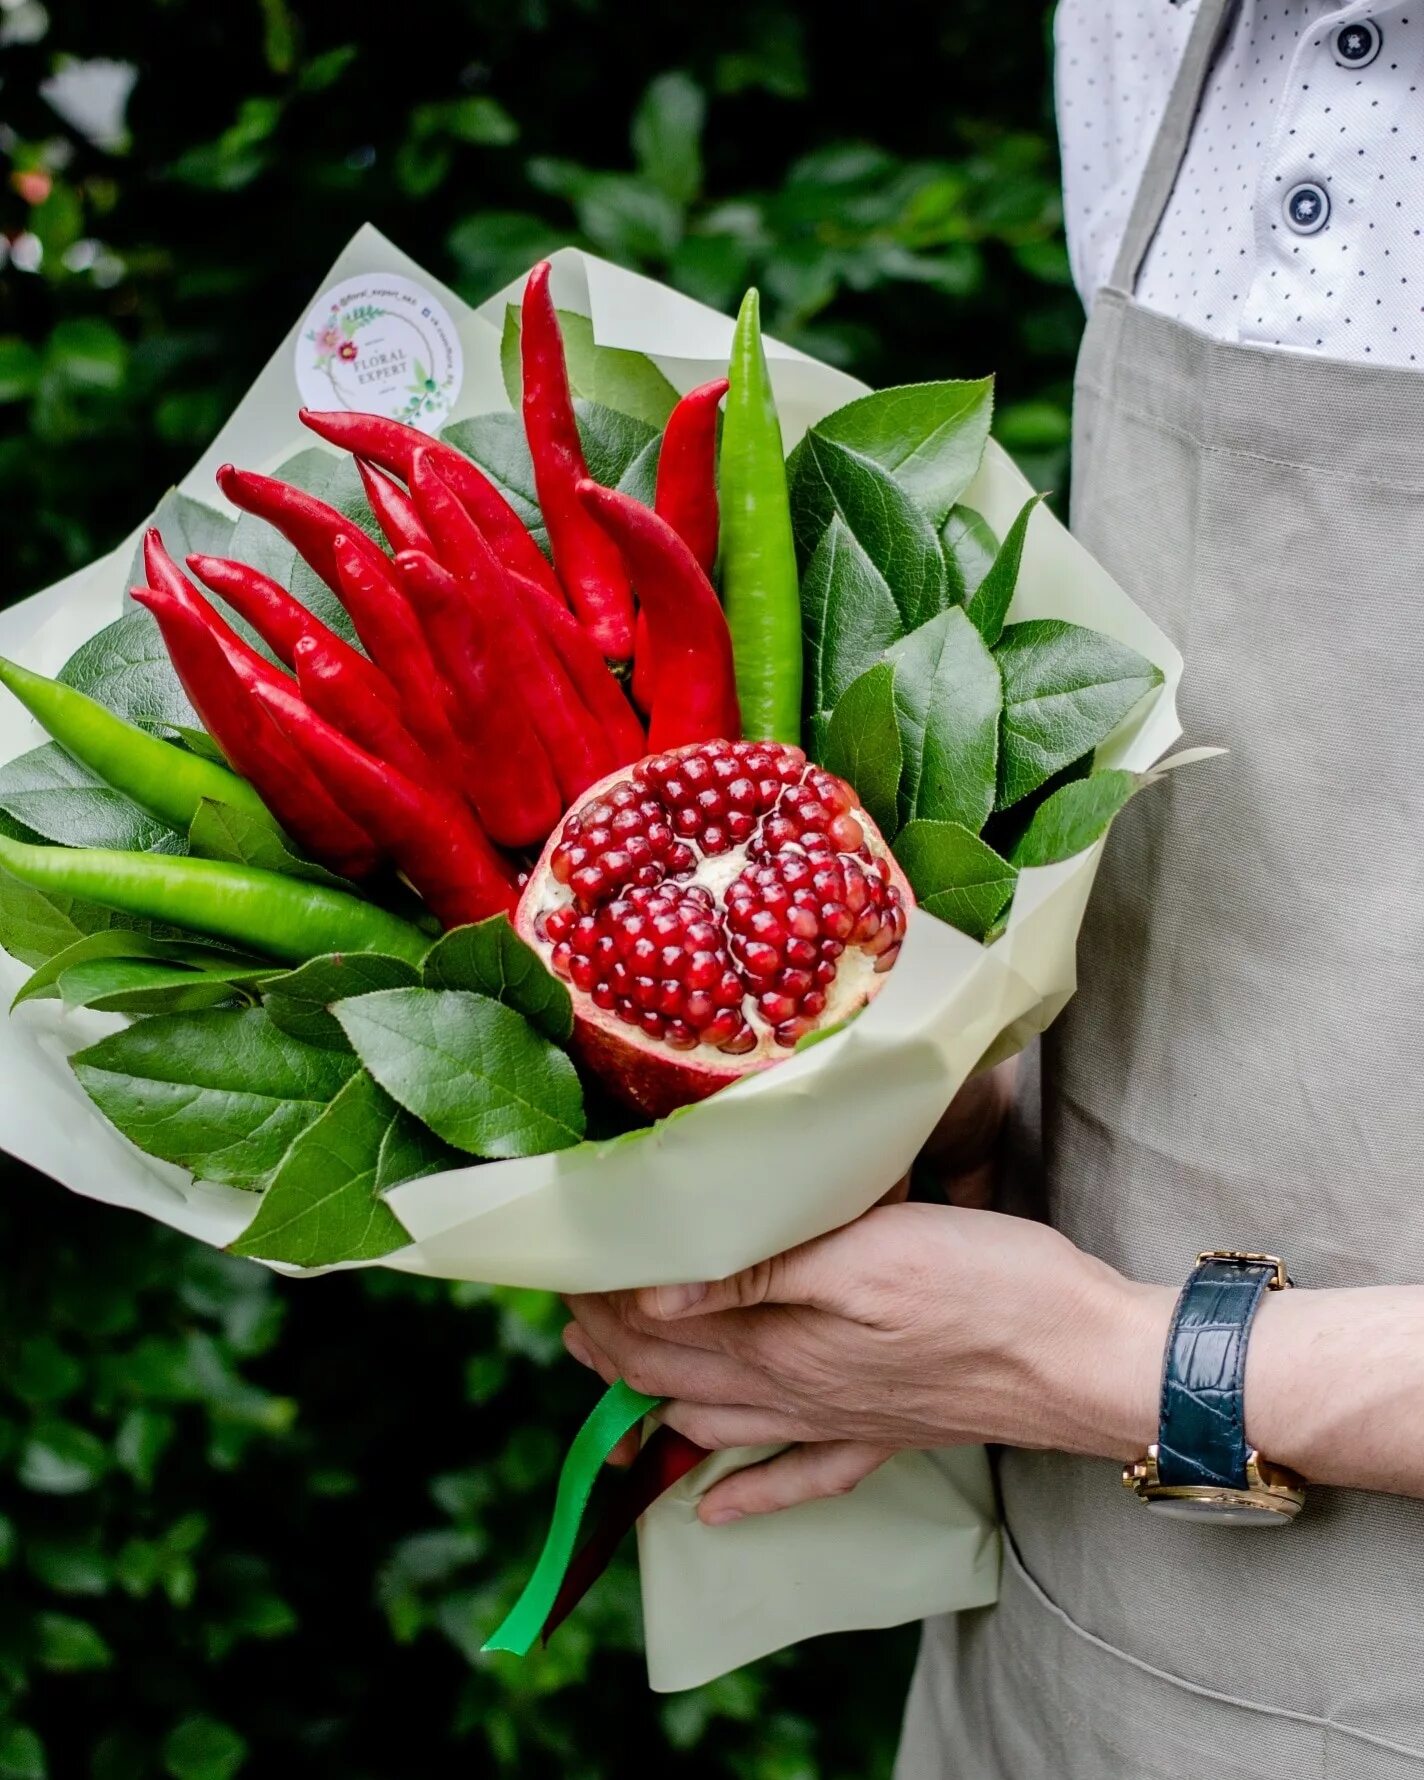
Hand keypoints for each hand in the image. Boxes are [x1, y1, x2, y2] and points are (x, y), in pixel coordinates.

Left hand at [564, 1202, 1171, 1522]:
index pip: (658, 1329)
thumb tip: (652, 1293)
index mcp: (780, 1342)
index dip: (605, 1301)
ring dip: (653, 1404)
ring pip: (719, 1423)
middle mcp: (795, 1392)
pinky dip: (745, 1492)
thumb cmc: (984, 1285)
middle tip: (566, 1313)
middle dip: (611, 1345)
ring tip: (606, 1382)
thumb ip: (755, 1273)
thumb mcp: (862, 1252)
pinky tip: (711, 1507)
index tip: (567, 1266)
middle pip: (674, 1376)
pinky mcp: (885, 1434)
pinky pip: (796, 1478)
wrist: (1085, 1356)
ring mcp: (838, 1422)